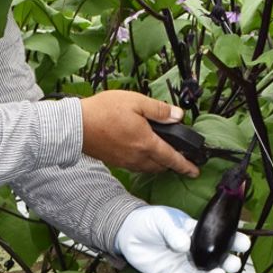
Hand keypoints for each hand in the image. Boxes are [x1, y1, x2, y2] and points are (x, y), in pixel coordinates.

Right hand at [79, 92, 199, 176]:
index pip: (172, 157)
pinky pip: (135, 166)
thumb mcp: (136, 102)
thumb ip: (159, 110)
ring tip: (161, 155)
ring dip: (158, 164)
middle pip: (161, 166)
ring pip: (148, 168)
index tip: (195, 171)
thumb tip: (177, 115)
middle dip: (172, 164)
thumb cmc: (103, 111)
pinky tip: (141, 153)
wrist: (77, 126)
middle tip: (179, 158)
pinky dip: (144, 163)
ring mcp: (126, 161)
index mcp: (146, 142)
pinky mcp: (116, 161)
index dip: (186, 165)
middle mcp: (137, 156)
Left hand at [114, 206, 250, 272]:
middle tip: (233, 264)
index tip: (243, 243)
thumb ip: (174, 231)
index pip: (220, 236)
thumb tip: (185, 244)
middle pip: (217, 258)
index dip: (234, 240)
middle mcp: (194, 249)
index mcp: (198, 232)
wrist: (127, 233)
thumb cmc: (149, 221)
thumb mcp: (163, 220)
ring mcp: (184, 263)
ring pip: (204, 272)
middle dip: (228, 262)